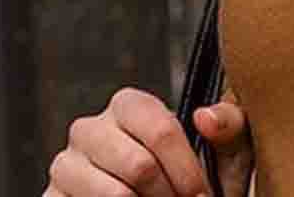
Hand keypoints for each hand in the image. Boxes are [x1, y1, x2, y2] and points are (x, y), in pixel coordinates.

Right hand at [44, 88, 252, 196]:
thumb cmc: (186, 178)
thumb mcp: (220, 152)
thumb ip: (228, 127)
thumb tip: (205, 117)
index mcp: (129, 105)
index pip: (161, 130)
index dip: (187, 170)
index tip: (201, 195)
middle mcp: (90, 129)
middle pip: (139, 165)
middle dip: (167, 195)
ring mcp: (64, 165)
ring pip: (114, 194)